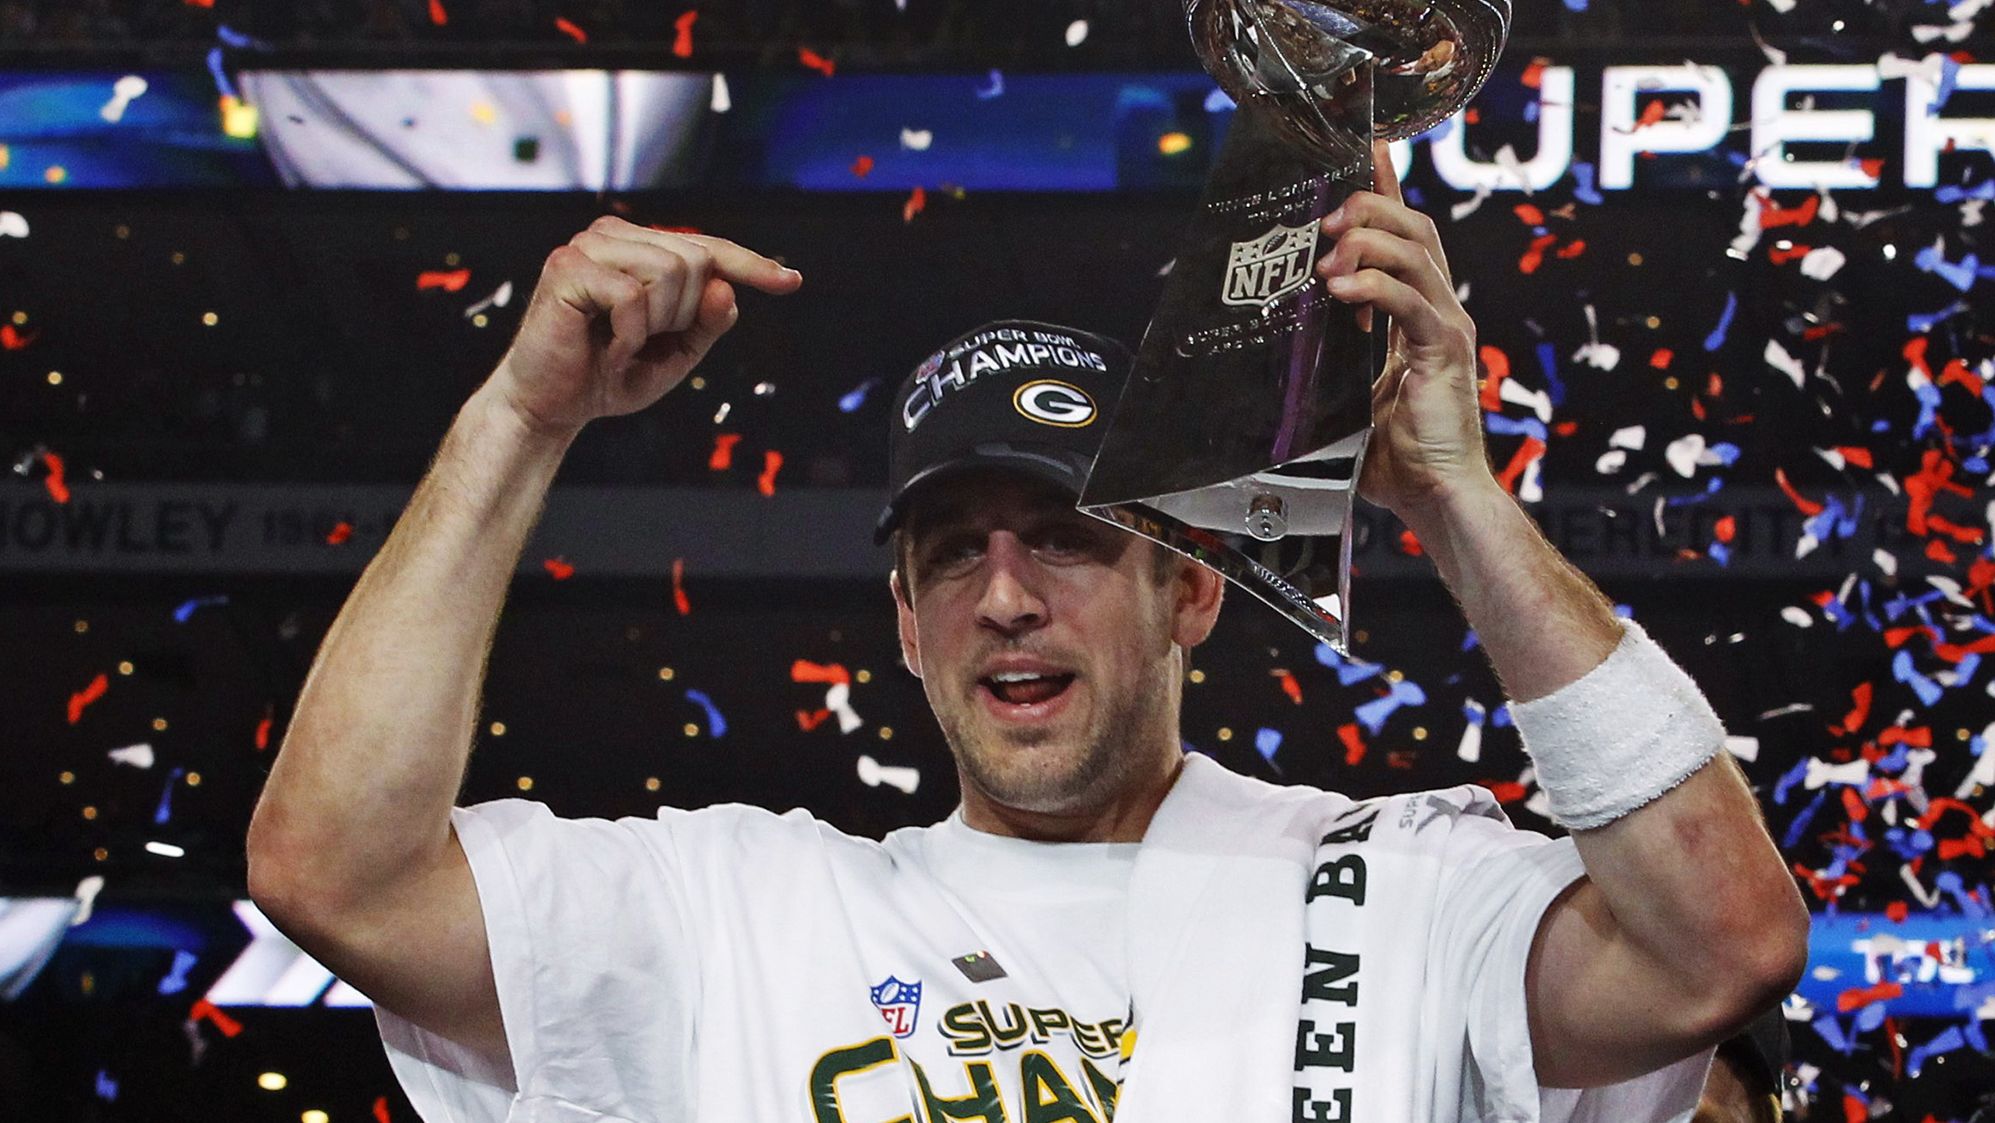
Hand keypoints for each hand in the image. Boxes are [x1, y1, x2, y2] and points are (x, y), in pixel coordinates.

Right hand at [491, 217, 802, 438]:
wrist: (550, 405)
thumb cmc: (608, 375)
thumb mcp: (676, 353)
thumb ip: (708, 323)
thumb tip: (729, 290)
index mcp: (640, 247)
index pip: (708, 249)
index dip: (751, 265)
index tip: (792, 282)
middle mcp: (614, 236)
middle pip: (697, 261)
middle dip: (684, 315)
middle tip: (642, 342)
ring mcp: (588, 246)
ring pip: (671, 273)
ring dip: (656, 324)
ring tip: (622, 343)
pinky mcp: (567, 267)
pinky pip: (634, 297)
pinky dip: (630, 335)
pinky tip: (606, 347)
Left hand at [1315, 141, 1495, 518]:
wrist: (1434, 498)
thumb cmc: (1389, 456)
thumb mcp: (1341, 395)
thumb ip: (1320, 362)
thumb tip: (1262, 351)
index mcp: (1416, 315)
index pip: (1404, 236)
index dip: (1384, 189)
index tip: (1362, 150)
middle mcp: (1438, 310)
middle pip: (1416, 227)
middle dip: (1370, 205)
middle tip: (1326, 213)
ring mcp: (1446, 327)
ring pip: (1417, 251)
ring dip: (1368, 239)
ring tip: (1328, 251)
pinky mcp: (1445, 350)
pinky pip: (1412, 300)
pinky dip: (1375, 285)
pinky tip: (1341, 289)